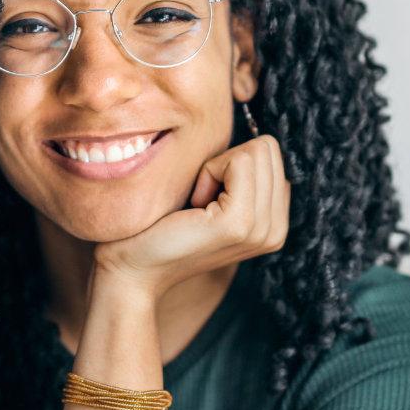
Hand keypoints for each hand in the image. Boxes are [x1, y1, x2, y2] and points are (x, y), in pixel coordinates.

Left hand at [92, 133, 289, 298]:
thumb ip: (244, 178)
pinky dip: (210, 171)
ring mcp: (260, 228)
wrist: (134, 269)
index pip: (272, 155)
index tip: (208, 195)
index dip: (233, 162)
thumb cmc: (165, 227)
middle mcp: (275, 230)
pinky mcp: (238, 222)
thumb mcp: (216, 199)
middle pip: (268, 149)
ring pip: (256, 151)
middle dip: (228, 162)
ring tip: (198, 203)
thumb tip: (254, 140)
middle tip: (201, 198)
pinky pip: (239, 161)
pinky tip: (194, 203)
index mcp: (275, 224)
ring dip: (218, 167)